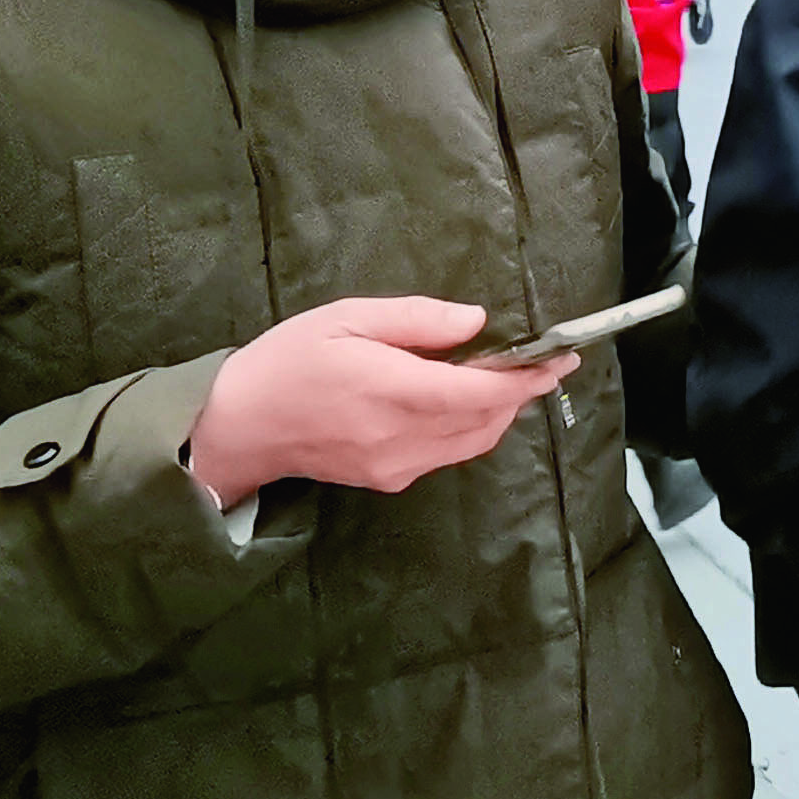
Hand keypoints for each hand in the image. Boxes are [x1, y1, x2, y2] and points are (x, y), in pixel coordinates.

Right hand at [183, 298, 566, 503]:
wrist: (237, 427)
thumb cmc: (288, 361)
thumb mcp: (347, 318)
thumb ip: (416, 320)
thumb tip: (475, 322)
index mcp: (393, 391)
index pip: (481, 392)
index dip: (528, 378)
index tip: (562, 358)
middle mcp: (402, 438)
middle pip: (487, 421)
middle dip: (522, 394)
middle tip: (542, 363)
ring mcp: (396, 466)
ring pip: (472, 443)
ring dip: (499, 413)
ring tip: (507, 378)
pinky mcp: (387, 480)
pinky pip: (445, 455)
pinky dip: (468, 429)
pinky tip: (460, 403)